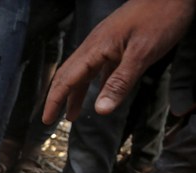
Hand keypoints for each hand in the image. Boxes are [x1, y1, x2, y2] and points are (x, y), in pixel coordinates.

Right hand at [43, 0, 193, 122]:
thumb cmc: (161, 16)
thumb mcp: (142, 54)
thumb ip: (120, 83)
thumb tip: (100, 110)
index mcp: (96, 48)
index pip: (66, 79)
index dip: (54, 101)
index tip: (46, 120)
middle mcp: (95, 46)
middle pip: (68, 75)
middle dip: (58, 98)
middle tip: (50, 119)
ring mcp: (106, 43)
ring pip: (83, 73)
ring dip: (75, 93)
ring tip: (72, 114)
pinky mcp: (117, 43)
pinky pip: (99, 68)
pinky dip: (93, 84)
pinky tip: (98, 94)